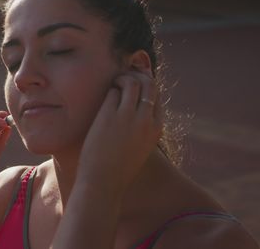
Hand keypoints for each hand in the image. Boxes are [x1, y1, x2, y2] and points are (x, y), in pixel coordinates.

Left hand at [77, 71, 163, 192]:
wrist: (103, 183)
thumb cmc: (118, 168)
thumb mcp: (139, 148)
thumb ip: (142, 129)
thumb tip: (136, 110)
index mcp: (156, 129)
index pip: (157, 96)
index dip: (146, 87)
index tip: (135, 87)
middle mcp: (146, 120)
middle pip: (149, 84)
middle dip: (137, 76)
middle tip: (124, 79)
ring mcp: (128, 117)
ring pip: (132, 83)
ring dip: (122, 78)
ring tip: (113, 84)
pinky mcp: (109, 115)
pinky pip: (111, 92)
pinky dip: (108, 91)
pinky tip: (102, 98)